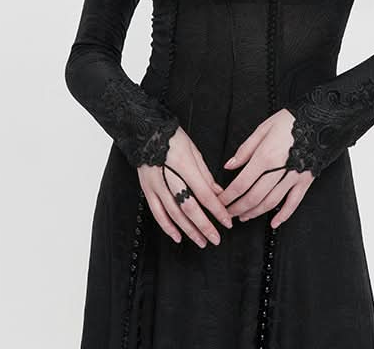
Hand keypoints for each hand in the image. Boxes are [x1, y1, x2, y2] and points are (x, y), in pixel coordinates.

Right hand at [138, 126, 233, 247]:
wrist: (146, 132)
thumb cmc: (172, 138)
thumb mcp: (194, 150)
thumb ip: (205, 174)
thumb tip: (218, 193)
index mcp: (184, 165)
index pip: (204, 193)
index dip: (217, 210)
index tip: (227, 222)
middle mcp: (169, 178)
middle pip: (189, 208)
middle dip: (204, 226)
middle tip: (216, 238)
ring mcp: (156, 185)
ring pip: (174, 214)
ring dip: (189, 230)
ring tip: (201, 241)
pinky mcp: (147, 189)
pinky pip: (157, 212)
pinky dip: (167, 226)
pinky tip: (177, 236)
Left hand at [217, 109, 314, 228]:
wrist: (319, 119)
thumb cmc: (291, 121)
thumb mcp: (263, 128)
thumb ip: (245, 149)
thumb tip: (229, 165)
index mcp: (265, 155)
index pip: (241, 183)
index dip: (228, 196)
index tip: (219, 201)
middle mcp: (279, 169)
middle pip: (254, 197)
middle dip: (238, 208)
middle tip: (228, 214)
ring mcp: (293, 177)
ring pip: (271, 202)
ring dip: (255, 213)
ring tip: (244, 217)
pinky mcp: (305, 180)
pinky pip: (294, 202)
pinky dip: (283, 215)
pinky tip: (274, 222)